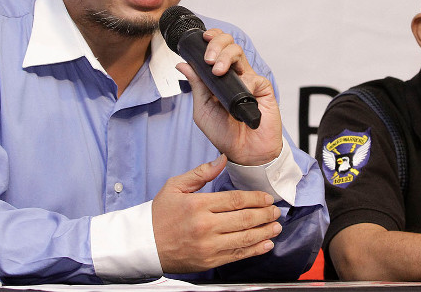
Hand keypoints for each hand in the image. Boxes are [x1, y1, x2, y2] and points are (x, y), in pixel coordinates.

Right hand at [151, 155, 281, 273]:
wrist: (144, 245)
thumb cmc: (159, 215)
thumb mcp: (175, 186)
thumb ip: (201, 173)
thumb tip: (222, 159)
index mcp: (198, 206)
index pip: (235, 200)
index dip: (255, 199)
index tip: (267, 198)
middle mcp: (205, 226)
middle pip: (244, 218)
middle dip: (264, 214)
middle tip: (276, 211)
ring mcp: (208, 246)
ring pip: (244, 238)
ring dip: (264, 232)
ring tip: (276, 227)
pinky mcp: (209, 261)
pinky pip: (236, 255)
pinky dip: (254, 250)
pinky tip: (265, 244)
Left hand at [176, 28, 282, 165]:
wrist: (245, 152)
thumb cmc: (225, 133)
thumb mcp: (203, 109)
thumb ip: (196, 85)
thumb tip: (183, 64)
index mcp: (218, 77)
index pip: (215, 48)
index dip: (210, 39)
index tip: (201, 39)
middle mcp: (233, 74)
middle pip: (228, 43)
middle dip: (216, 43)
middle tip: (209, 59)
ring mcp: (249, 79)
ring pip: (238, 52)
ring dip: (225, 56)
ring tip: (217, 71)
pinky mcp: (263, 88)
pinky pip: (252, 76)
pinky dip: (244, 83)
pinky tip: (240, 96)